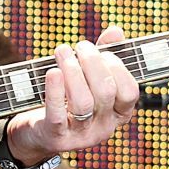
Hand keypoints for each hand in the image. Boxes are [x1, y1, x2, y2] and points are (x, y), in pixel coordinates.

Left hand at [4, 26, 138, 165]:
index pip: (130, 91)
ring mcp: (81, 135)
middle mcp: (104, 126)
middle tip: (80, 46)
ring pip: (83, 102)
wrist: (38, 133)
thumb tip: (116, 32)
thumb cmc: (68, 99)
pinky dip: (55, 90)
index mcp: (118, 113)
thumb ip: (103, 56)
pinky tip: (52, 72)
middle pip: (106, 91)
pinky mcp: (56, 137)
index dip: (118, 67)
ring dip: (72, 71)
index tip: (103, 51)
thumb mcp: (87, 78)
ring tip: (62, 52)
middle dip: (92, 62)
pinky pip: (58, 114)